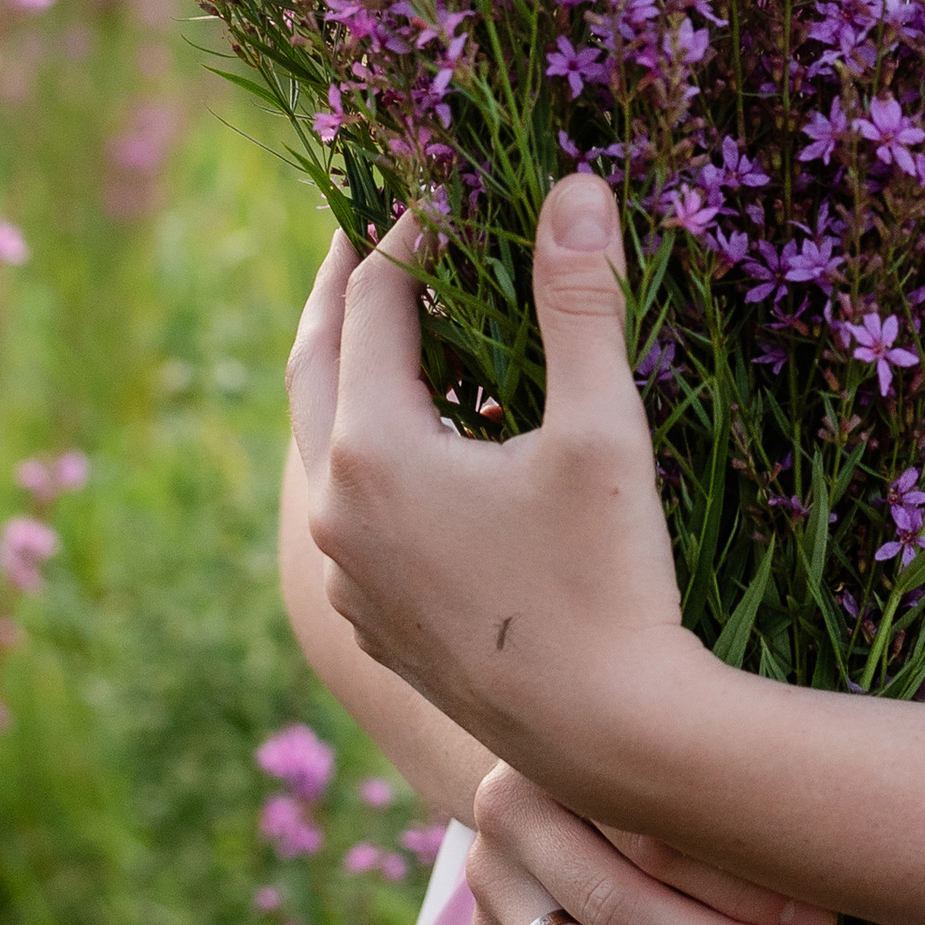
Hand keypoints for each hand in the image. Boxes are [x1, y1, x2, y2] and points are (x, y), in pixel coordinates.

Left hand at [286, 171, 706, 801]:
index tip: (451, 190)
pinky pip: (353, 508)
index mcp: (373, 449)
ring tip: (399, 322)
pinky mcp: (375, 620)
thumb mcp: (602, 427)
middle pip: (315, 362)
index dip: (411, 232)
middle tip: (363, 220)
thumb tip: (574, 185)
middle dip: (343, 285)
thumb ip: (580, 301)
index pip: (376, 302)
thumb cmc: (609, 577)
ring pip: (326, 442)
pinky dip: (373, 449)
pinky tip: (429, 444)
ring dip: (355, 371)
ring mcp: (348, 574)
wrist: (609, 739)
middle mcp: (336, 510)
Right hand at [466, 761, 836, 924]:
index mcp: (562, 755)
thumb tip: (837, 860)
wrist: (554, 764)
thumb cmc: (651, 749)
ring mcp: (495, 893)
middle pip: (617, 906)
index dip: (742, 880)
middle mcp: (511, 820)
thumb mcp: (680, 742)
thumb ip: (728, 787)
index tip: (824, 917)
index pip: (655, 829)